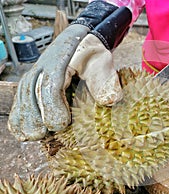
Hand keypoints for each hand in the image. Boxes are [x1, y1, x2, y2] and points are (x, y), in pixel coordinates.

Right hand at [8, 1, 119, 140]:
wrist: (81, 41)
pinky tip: (20, 130)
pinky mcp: (33, 81)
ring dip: (24, 117)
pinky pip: (22, 97)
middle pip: (32, 91)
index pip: (51, 84)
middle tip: (40, 135)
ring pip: (24, 95)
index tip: (60, 125)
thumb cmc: (92, 55)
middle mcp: (43, 67)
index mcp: (60, 61)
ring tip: (30, 137)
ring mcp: (36, 73)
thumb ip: (106, 81)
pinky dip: (19, 113)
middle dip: (34, 115)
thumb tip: (110, 101)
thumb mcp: (103, 63)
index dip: (53, 106)